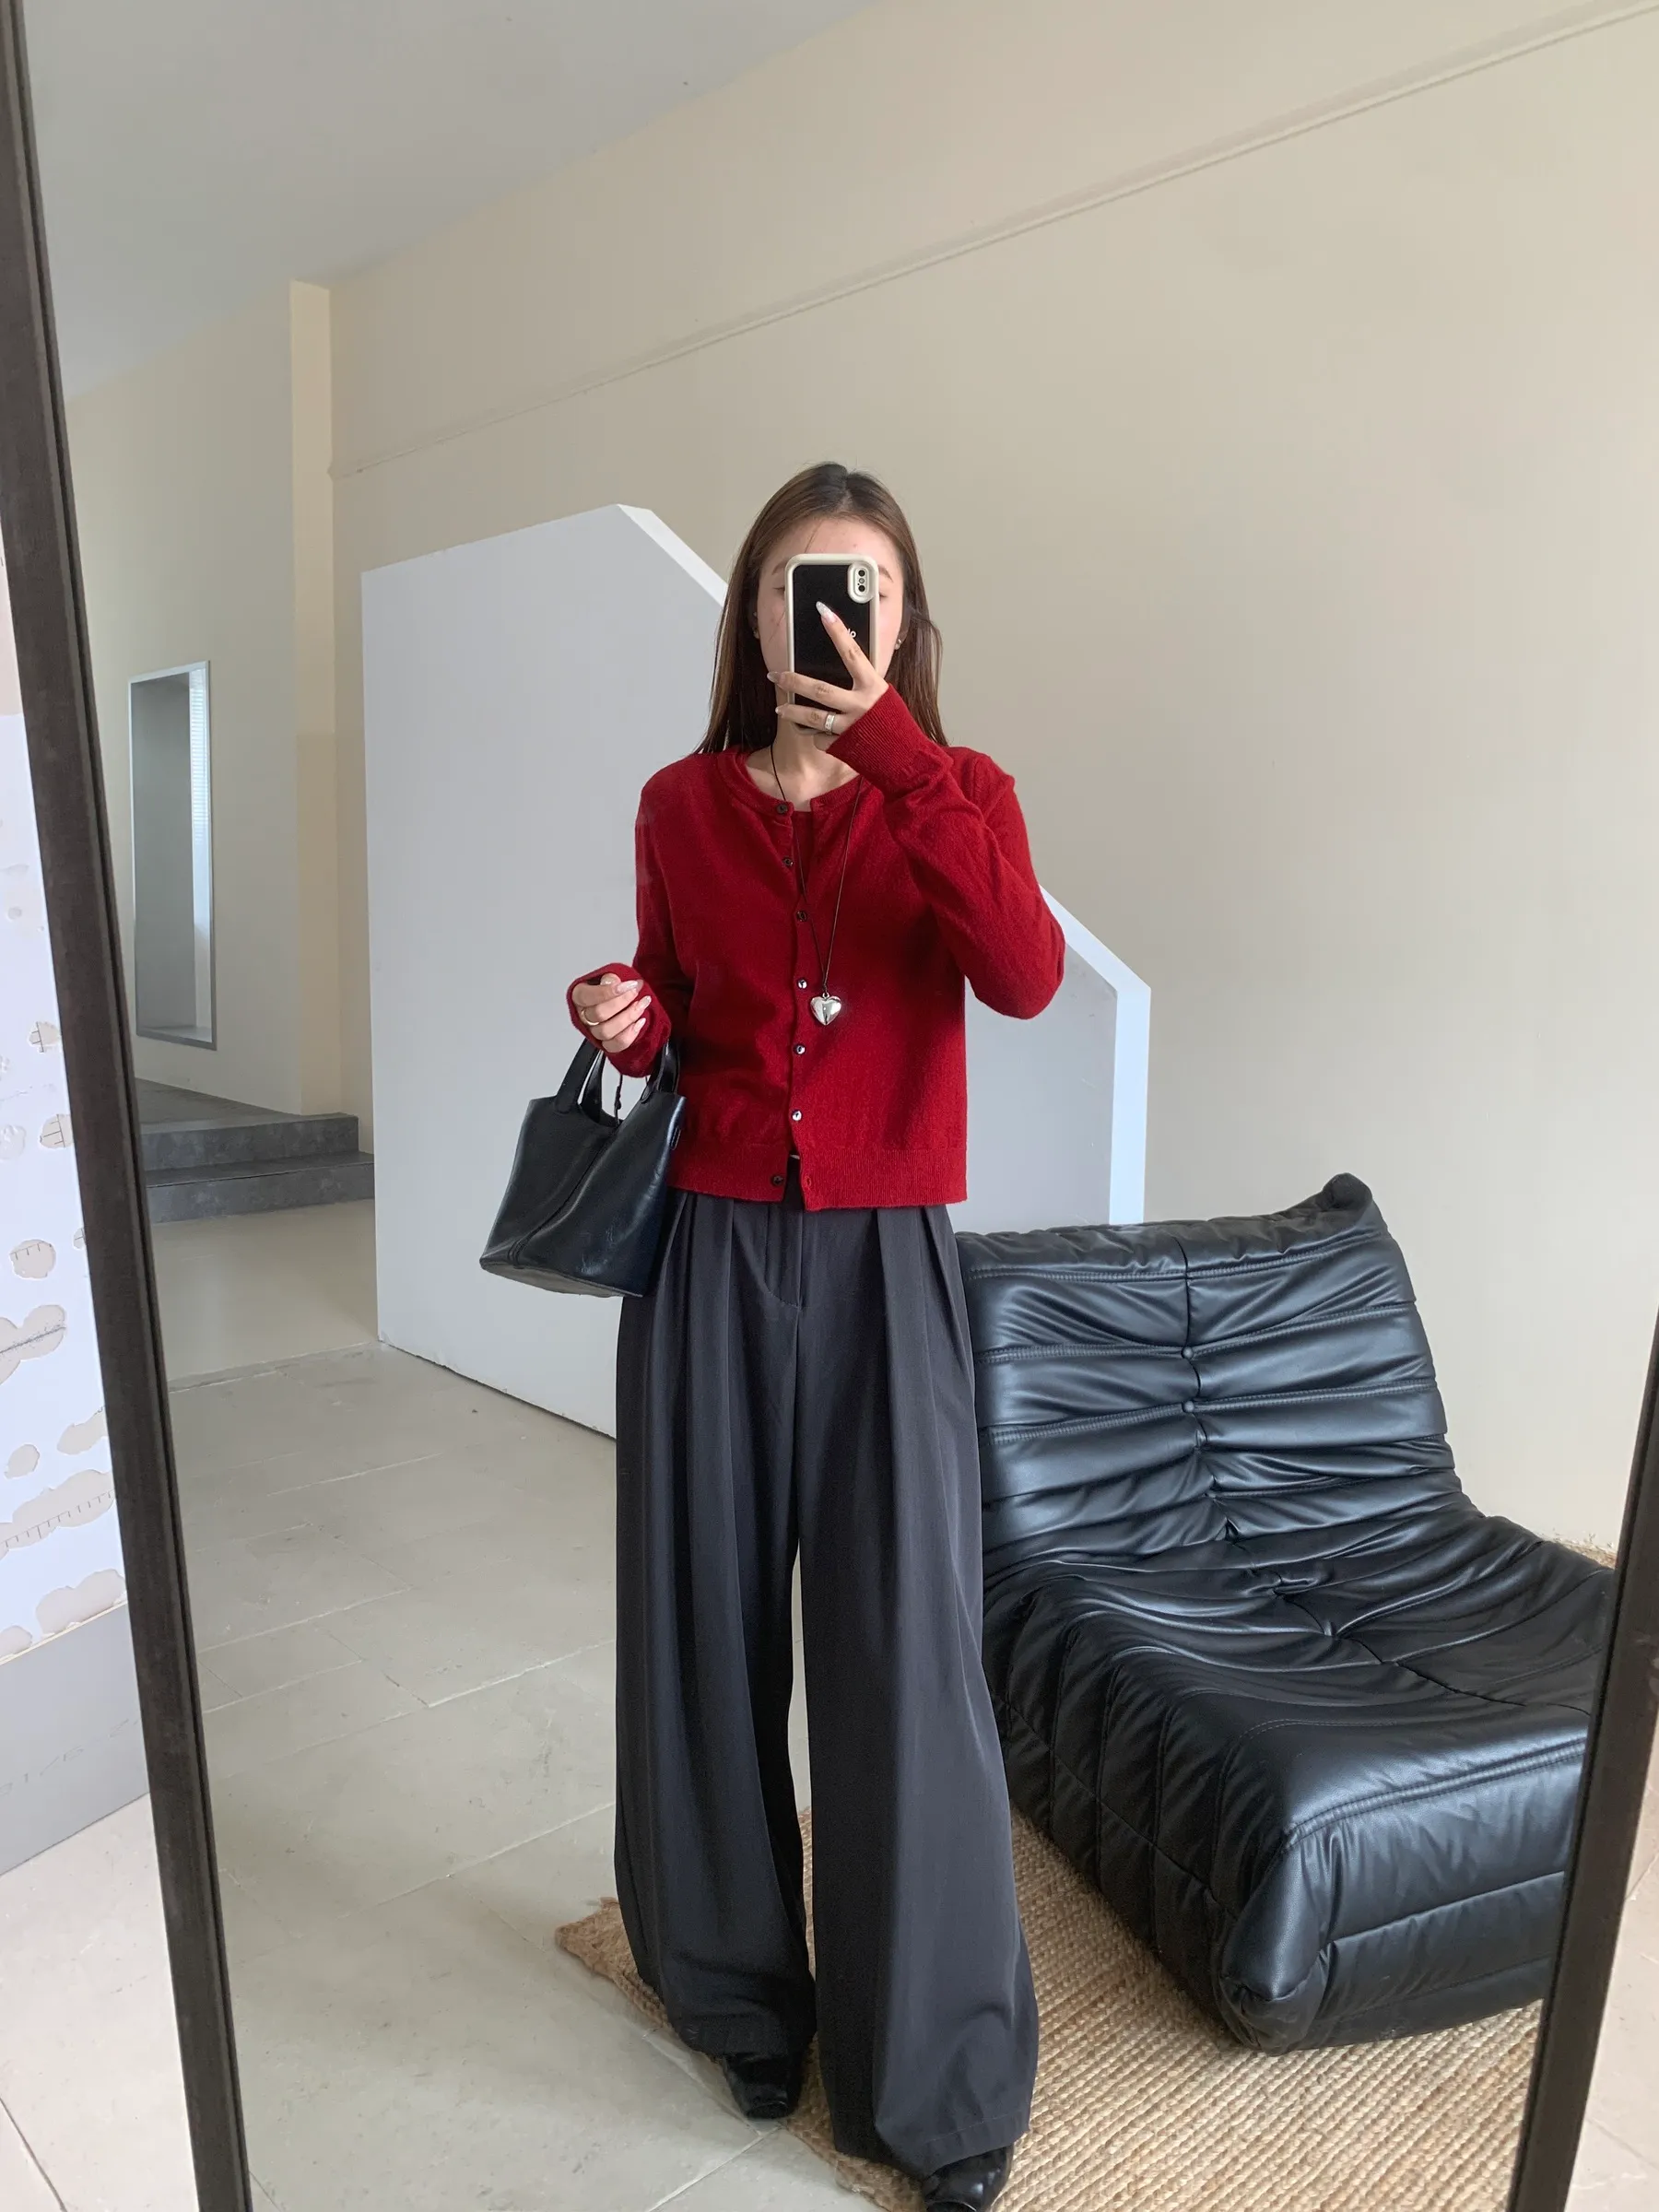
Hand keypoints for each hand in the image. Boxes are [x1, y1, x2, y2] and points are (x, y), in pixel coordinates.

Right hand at [572, 972, 650, 1055]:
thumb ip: (609, 978)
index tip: (627, 985)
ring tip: (641, 1005)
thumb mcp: (609, 977)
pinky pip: (615, 1046)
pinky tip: (640, 1022)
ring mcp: (594, 1032)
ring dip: (628, 1017)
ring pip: (606, 1031)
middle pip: (598, 1014)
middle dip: (621, 1002)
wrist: (623, 1001)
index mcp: (580, 997)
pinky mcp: (605, 1044)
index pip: (587, 996)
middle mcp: (584, 1016)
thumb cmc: (612, 989)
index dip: (607, 992)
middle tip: (635, 991)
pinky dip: (630, 1035)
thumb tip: (613, 981)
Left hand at [768, 603, 887, 750]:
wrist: (904, 758)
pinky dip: (819, 735)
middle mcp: (860, 705)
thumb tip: (844, 669)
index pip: (852, 653)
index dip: (837, 631)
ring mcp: (849, 727)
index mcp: (873, 687)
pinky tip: (820, 734)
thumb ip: (863, 685)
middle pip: (819, 689)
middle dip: (793, 681)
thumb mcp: (884, 697)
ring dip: (792, 711)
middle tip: (775, 674)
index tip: (823, 612)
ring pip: (812, 717)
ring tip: (780, 708)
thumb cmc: (894, 724)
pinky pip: (822, 737)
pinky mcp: (842, 746)